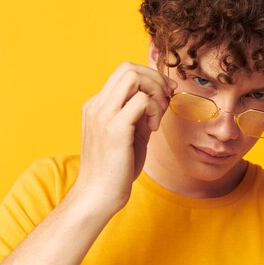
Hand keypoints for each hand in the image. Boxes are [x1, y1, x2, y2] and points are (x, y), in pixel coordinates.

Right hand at [73, 62, 175, 214]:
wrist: (97, 196)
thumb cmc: (115, 170)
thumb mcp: (129, 134)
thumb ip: (140, 115)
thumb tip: (160, 98)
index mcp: (97, 106)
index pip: (124, 73)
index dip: (150, 77)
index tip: (166, 93)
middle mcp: (96, 106)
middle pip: (127, 68)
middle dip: (154, 78)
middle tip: (166, 99)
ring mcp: (103, 115)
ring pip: (133, 77)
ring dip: (154, 91)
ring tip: (158, 116)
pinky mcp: (114, 128)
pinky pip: (141, 100)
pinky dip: (154, 109)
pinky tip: (154, 128)